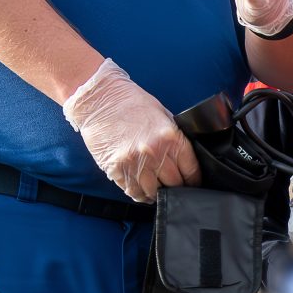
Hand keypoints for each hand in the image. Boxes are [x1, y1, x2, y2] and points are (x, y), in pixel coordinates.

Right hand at [62, 59, 199, 202]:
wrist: (99, 98)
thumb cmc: (130, 103)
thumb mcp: (162, 114)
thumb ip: (173, 138)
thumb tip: (184, 159)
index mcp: (170, 138)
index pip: (191, 170)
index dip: (193, 180)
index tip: (192, 183)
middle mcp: (154, 153)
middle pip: (174, 185)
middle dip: (176, 187)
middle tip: (174, 186)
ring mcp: (134, 163)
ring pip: (153, 192)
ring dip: (156, 194)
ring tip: (157, 191)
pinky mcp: (117, 169)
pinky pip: (133, 191)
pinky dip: (139, 194)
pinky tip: (142, 190)